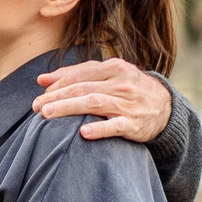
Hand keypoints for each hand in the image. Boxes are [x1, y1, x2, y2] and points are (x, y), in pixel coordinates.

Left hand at [34, 57, 171, 142]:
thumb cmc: (129, 89)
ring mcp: (128, 104)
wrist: (166, 107)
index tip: (39, 96)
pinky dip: (100, 128)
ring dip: (69, 108)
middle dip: (56, 97)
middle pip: (82, 88)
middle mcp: (121, 83)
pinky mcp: (135, 124)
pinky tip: (84, 133)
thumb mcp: (108, 76)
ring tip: (48, 115)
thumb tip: (41, 79)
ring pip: (95, 103)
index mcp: (113, 68)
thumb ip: (76, 74)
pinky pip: (116, 126)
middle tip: (36, 107)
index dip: (57, 85)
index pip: (79, 75)